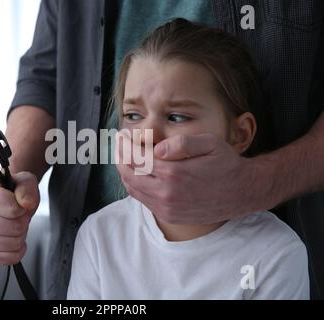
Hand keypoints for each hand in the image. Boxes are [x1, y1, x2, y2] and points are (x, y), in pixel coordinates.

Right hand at [0, 172, 39, 264]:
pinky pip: (8, 259)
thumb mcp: (25, 181)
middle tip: (19, 215)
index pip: (14, 210)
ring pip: (12, 244)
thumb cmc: (15, 190)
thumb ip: (27, 189)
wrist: (9, 200)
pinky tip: (15, 239)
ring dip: (21, 235)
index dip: (23, 208)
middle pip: (15, 228)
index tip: (20, 203)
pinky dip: (17, 251)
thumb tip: (26, 204)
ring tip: (15, 224)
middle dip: (24, 221)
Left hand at [115, 131, 270, 223]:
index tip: (122, 135)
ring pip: (132, 188)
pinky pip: (142, 199)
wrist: (242, 193)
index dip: (126, 145)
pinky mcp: (168, 215)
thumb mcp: (210, 144)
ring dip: (124, 170)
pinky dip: (134, 184)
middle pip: (129, 173)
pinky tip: (136, 172)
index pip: (137, 158)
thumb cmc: (226, 165)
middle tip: (119, 143)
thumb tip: (157, 148)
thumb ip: (181, 143)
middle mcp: (166, 194)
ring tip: (123, 155)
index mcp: (174, 174)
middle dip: (120, 156)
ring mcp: (166, 208)